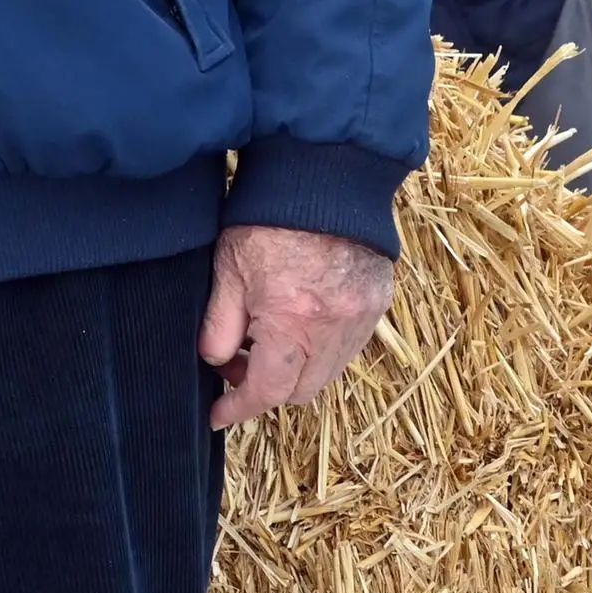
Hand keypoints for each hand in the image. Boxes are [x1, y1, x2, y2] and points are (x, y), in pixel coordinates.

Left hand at [201, 223, 394, 428]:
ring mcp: (361, 319)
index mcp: (292, 324)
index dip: (238, 407)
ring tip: (265, 340)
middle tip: (235, 363)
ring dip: (295, 370)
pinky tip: (299, 323)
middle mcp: (333, 331)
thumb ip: (220, 322)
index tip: (217, 415)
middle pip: (300, 390)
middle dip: (266, 387)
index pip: (266, 391)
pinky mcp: (377, 304)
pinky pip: (348, 346)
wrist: (325, 177)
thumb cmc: (269, 217)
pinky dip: (321, 348)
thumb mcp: (229, 268)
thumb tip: (214, 359)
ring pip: (327, 372)